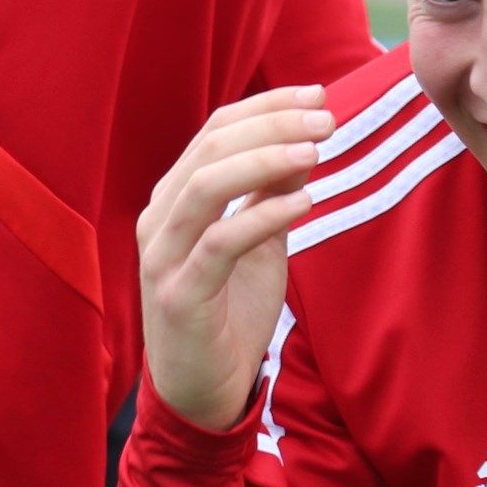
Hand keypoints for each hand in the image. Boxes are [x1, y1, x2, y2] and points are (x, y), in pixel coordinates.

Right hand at [135, 88, 334, 431]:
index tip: (317, 94)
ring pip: (204, 186)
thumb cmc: (229, 312)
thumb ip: (271, 195)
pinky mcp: (178, 296)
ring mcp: (163, 257)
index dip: (266, 106)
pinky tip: (304, 202)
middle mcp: (159, 219)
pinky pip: (218, 242)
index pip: (215, 132)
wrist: (202, 391)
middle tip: (327, 119)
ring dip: (265, 160)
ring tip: (317, 150)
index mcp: (175, 199)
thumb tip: (304, 143)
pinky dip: (261, 215)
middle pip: (210, 149)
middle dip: (272, 125)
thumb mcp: (258, 243)